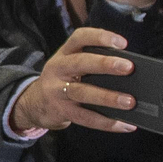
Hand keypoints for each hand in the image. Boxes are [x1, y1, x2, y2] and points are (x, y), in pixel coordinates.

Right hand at [9, 27, 137, 133]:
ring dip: (107, 97)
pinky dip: (106, 122)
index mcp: (64, 54)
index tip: (121, 43)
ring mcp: (57, 91)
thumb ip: (92, 63)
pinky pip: (84, 117)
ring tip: (128, 101)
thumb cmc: (62, 81)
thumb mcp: (70, 66)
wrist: (34, 103)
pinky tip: (123, 124)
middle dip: (104, 64)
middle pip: (80, 63)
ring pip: (82, 92)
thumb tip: (128, 71)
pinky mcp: (61, 111)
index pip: (79, 38)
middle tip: (127, 68)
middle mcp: (58, 70)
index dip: (100, 37)